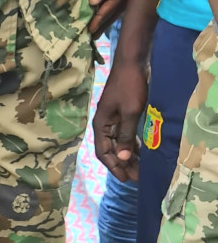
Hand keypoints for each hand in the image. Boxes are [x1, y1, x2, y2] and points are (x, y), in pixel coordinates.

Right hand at [93, 56, 147, 181]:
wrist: (131, 64)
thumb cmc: (129, 87)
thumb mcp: (129, 112)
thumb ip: (125, 135)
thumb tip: (124, 158)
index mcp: (100, 125)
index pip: (104, 153)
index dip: (115, 167)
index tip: (127, 178)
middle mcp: (104, 125)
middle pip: (111, 150)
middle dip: (123, 165)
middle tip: (137, 177)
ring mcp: (112, 120)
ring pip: (119, 144)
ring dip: (128, 156)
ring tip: (140, 168)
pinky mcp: (121, 115)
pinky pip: (125, 135)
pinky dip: (132, 144)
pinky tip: (141, 152)